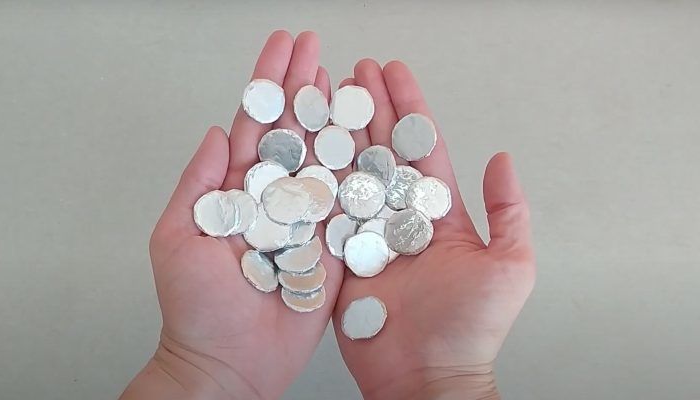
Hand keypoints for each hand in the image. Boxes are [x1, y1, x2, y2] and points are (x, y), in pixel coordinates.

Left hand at [121, 31, 344, 399]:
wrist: (228, 366)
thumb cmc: (194, 310)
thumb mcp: (178, 239)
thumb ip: (200, 185)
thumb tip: (215, 133)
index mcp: (236, 192)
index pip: (256, 126)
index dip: (270, 85)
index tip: (284, 46)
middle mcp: (273, 201)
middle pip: (296, 133)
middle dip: (307, 89)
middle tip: (319, 49)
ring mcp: (305, 224)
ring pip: (326, 161)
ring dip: (337, 119)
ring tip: (349, 81)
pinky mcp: (332, 252)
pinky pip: (350, 208)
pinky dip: (362, 173)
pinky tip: (372, 140)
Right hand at [332, 59, 534, 399]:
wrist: (426, 377)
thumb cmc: (472, 328)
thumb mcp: (510, 266)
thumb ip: (509, 211)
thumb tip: (502, 158)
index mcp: (437, 214)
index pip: (420, 148)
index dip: (407, 108)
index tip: (393, 74)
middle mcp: (398, 219)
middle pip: (379, 152)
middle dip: (366, 110)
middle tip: (351, 74)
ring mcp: (366, 237)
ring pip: (348, 175)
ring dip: (337, 136)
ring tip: (323, 100)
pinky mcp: (338, 259)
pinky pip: (323, 216)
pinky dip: (313, 183)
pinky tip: (302, 151)